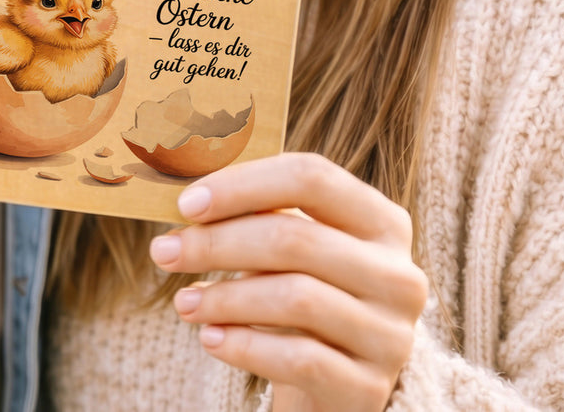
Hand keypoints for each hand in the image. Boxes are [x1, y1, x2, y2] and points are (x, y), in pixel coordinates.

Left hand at [148, 152, 427, 411]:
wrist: (337, 383)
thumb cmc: (303, 295)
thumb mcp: (295, 249)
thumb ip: (259, 216)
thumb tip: (188, 197)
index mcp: (382, 220)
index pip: (312, 177)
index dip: (243, 184)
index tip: (187, 202)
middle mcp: (398, 273)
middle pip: (296, 237)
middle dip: (219, 242)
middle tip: (165, 251)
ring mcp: (390, 334)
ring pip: (296, 298)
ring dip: (225, 297)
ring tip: (183, 301)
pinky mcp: (368, 387)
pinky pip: (299, 359)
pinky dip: (245, 346)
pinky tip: (210, 338)